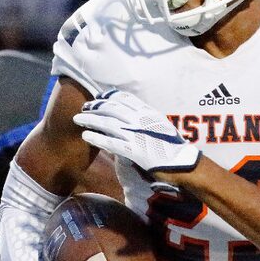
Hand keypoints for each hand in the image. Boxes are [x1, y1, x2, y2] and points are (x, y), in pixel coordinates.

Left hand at [74, 89, 200, 173]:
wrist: (182, 163)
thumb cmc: (173, 147)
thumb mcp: (161, 126)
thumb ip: (146, 120)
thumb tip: (133, 117)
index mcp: (148, 112)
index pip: (125, 99)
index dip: (109, 96)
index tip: (99, 96)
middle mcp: (141, 120)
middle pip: (112, 108)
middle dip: (95, 106)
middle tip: (83, 107)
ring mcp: (136, 134)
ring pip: (107, 123)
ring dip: (90, 120)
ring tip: (77, 119)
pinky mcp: (133, 150)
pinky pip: (111, 142)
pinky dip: (97, 138)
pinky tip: (86, 135)